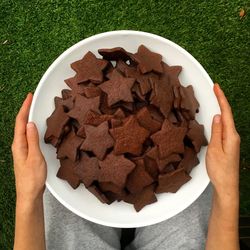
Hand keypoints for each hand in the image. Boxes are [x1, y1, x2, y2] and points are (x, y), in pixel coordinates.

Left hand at [12, 93, 46, 204]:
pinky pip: (28, 136)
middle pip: (21, 124)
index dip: (24, 108)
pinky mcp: (26, 153)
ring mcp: (21, 150)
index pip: (21, 122)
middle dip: (25, 110)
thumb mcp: (35, 157)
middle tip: (31, 100)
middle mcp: (18, 145)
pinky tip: (36, 128)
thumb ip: (32, 140)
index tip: (29, 97)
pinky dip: (31, 127)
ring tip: (33, 109)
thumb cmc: (32, 178)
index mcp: (19, 144)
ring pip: (24, 129)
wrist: (29, 194)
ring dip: (28, 118)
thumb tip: (31, 123)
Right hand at [206, 84, 239, 199]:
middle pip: (228, 114)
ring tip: (215, 99)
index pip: (226, 112)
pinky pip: (224, 127)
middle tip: (215, 89)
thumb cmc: (220, 170)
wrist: (226, 185)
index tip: (217, 87)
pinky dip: (220, 118)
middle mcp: (233, 136)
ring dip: (221, 108)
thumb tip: (218, 116)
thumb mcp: (214, 149)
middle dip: (222, 100)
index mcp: (231, 135)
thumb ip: (216, 132)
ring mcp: (231, 140)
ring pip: (226, 120)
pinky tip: (216, 118)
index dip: (221, 98)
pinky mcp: (228, 144)